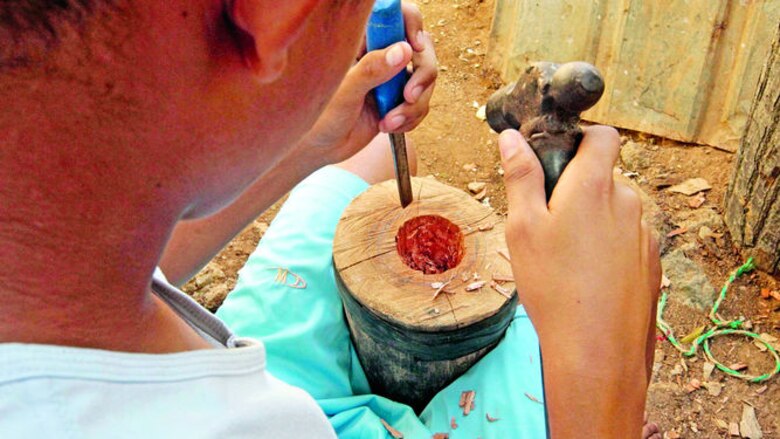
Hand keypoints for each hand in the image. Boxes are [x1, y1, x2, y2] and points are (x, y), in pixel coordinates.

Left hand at [300, 2, 436, 164]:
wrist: (320, 148)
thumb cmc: (320, 116)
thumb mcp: (344, 93)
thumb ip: (371, 70)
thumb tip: (403, 51)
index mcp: (361, 40)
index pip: (396, 16)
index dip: (411, 25)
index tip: (413, 47)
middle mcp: (380, 53)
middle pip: (421, 48)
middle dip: (422, 74)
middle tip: (409, 96)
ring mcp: (392, 76)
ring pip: (425, 78)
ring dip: (414, 105)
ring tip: (390, 122)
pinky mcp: (398, 99)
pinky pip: (421, 102)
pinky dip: (412, 118)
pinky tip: (390, 127)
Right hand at [499, 127, 660, 436]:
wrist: (597, 349)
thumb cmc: (553, 286)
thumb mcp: (523, 228)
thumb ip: (521, 177)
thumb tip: (512, 137)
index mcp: (594, 186)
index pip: (603, 136)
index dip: (581, 138)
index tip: (556, 159)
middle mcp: (627, 202)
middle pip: (604, 176)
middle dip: (577, 187)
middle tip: (547, 221)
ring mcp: (644, 233)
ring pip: (614, 210)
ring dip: (592, 219)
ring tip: (565, 257)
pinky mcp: (651, 261)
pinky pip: (626, 238)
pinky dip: (607, 245)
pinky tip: (586, 277)